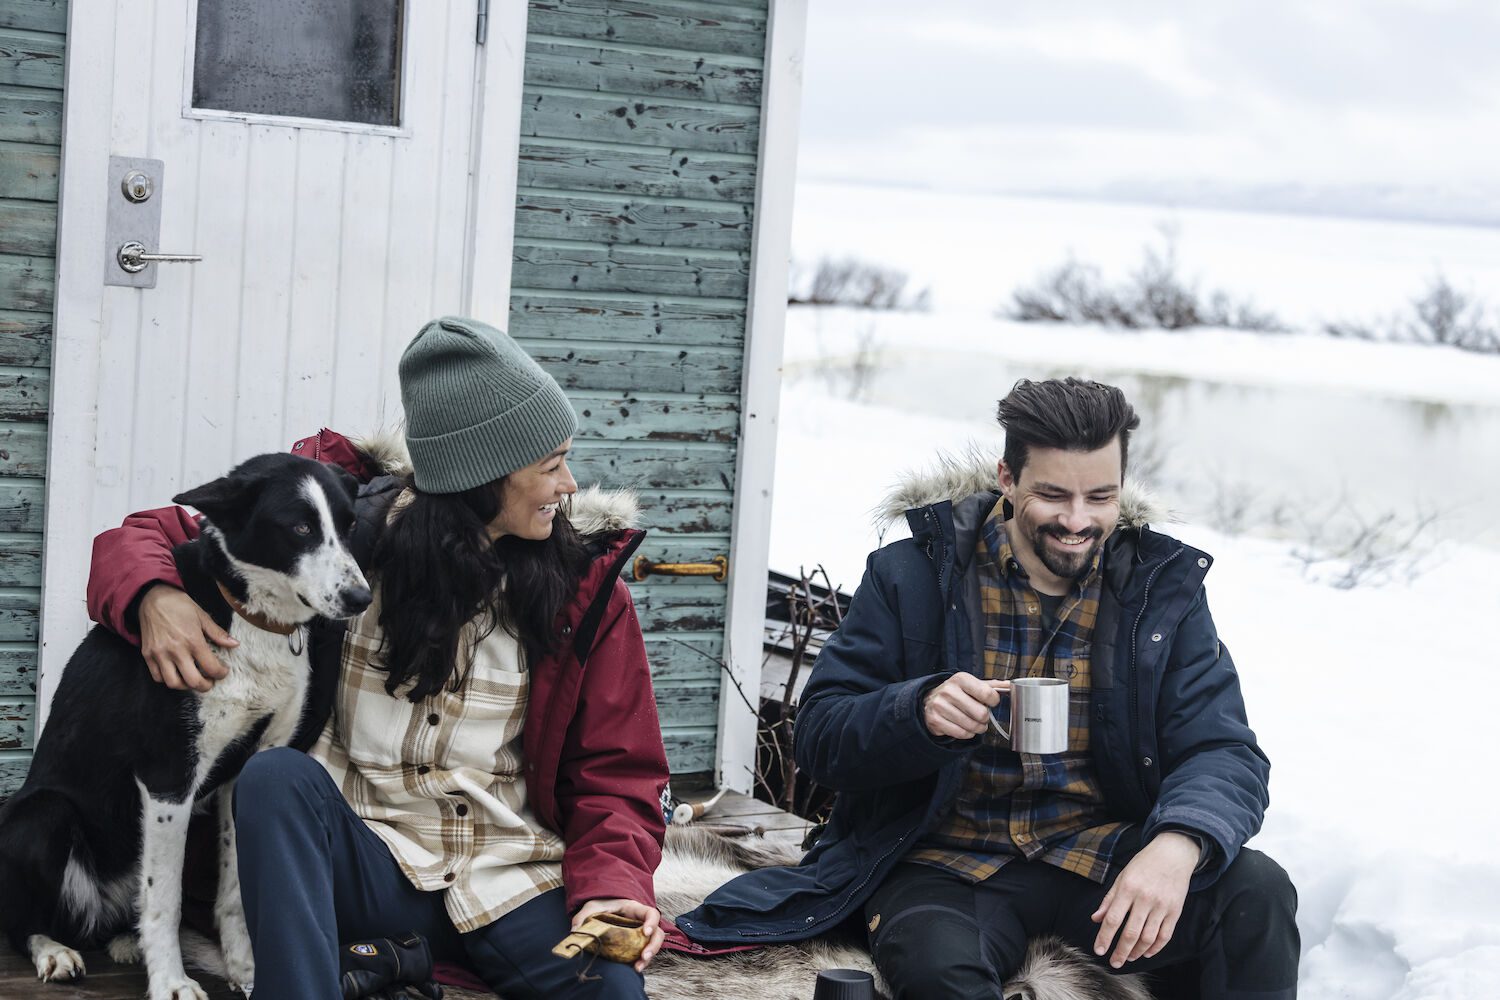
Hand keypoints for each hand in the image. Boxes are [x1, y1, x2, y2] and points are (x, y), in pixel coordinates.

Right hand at [139, 584, 236, 691]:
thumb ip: (217, 633)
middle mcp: (175, 650)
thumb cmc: (179, 605)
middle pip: (193, 681)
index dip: (221, 673)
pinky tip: (177, 673)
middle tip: (210, 682)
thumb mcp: (202, 616)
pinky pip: (157, 677)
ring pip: (173, 683)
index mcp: (193, 640)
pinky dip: (168, 680)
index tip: (223, 672)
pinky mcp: (147, 655)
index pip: (211, 667)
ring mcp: (159, 654)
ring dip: (186, 686)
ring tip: (193, 679)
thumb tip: (234, 644)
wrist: (152, 598)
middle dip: (206, 686)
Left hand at [573, 898, 663, 972]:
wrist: (600, 909)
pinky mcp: (635, 945)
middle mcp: (641, 922)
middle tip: (644, 956)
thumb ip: (583, 916)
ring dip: (648, 958)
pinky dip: (640, 962)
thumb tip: (575, 930)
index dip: (651, 922)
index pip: (651, 913)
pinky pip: (642, 953)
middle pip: (657, 933)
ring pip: (652, 945)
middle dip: (653, 946)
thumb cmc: (599, 904)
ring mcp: (640, 934)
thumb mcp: (591, 906)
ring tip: (637, 967)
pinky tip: (632, 968)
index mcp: (634, 909)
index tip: (645, 932)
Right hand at [922, 674, 1008, 738]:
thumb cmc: (957, 693)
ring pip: (972, 726)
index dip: (994, 701)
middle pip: (981, 714)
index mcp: (960, 679)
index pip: (987, 693)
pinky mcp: (936, 720)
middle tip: (981, 716)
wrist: (930, 700)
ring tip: (974, 722)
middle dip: (985, 718)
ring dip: (977, 728)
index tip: (990, 702)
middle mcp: (949, 690)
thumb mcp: (972, 685)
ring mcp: (940, 706)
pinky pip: (961, 733)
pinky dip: (967, 734)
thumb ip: (991, 686)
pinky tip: (964, 727)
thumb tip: (1009, 685)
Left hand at [1091, 831, 1199, 967]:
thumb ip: (1109, 899)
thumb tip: (1095, 919)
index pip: (1113, 919)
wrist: (1173, 854)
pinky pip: (1165, 935)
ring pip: (1148, 937)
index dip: (1104, 937)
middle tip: (1114, 962)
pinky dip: (1155, 947)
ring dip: (1137, 951)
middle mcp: (1145, 898)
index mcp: (1128, 888)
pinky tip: (1146, 952)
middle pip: (1131, 933)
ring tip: (1128, 957)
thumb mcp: (1122, 877)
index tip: (1099, 950)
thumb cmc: (1144, 864)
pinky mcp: (1175, 911)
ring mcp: (1162, 906)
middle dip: (1120, 951)